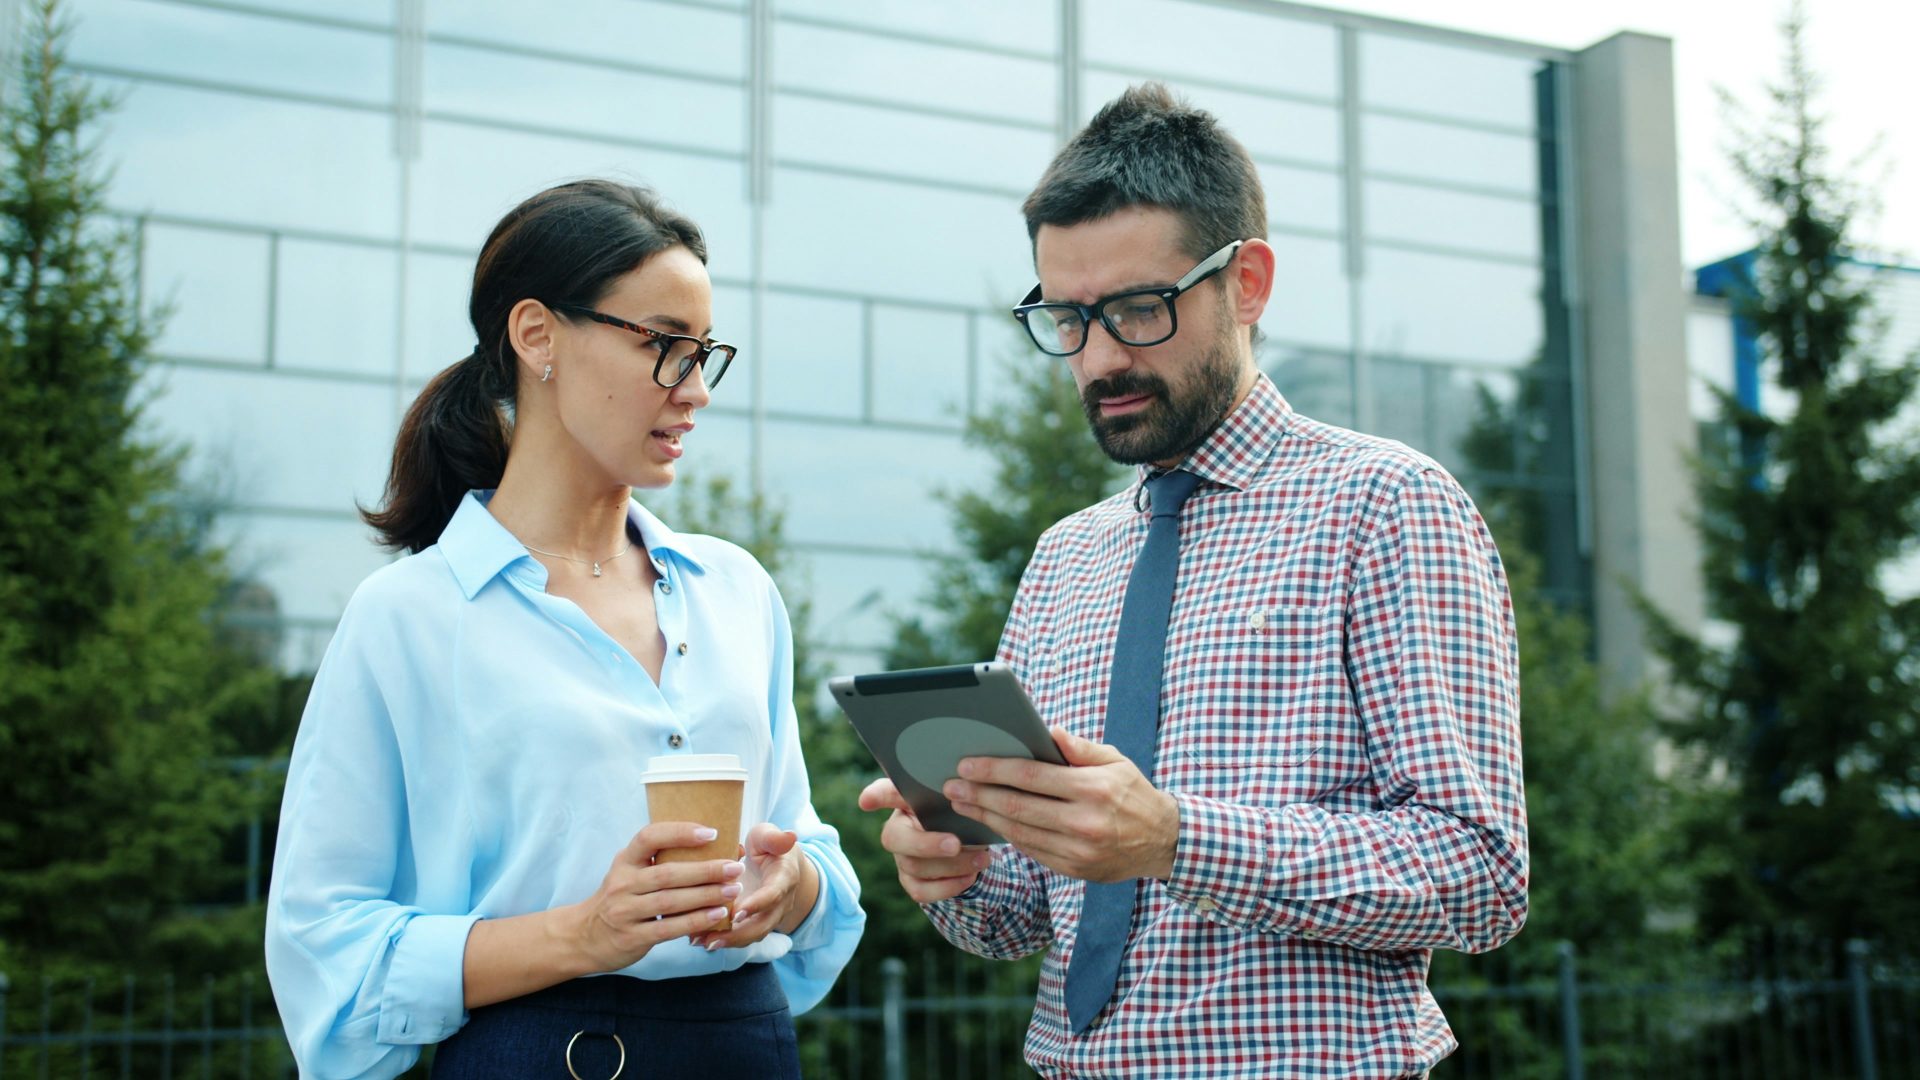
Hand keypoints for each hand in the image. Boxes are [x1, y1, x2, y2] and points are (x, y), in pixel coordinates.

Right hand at [568, 822, 744, 973]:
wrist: (583, 937)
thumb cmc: (620, 898)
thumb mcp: (630, 873)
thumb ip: (660, 862)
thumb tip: (713, 846)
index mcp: (624, 861)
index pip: (649, 837)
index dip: (680, 832)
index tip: (711, 832)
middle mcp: (622, 883)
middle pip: (668, 873)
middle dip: (705, 870)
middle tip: (734, 867)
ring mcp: (625, 911)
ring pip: (670, 901)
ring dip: (706, 895)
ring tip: (733, 890)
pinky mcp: (631, 937)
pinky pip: (668, 928)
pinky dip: (695, 921)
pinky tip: (717, 915)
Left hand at [690, 823, 818, 950]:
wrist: (780, 864)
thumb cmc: (768, 846)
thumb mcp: (768, 836)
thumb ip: (774, 837)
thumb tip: (789, 835)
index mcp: (784, 878)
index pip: (773, 895)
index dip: (756, 905)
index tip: (735, 913)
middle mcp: (780, 903)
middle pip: (763, 924)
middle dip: (737, 934)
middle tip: (712, 938)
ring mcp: (769, 916)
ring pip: (752, 935)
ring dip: (727, 941)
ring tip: (700, 942)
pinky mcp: (755, 922)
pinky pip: (742, 936)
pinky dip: (721, 939)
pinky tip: (698, 939)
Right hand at [858, 777, 993, 902]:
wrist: (974, 844)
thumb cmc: (963, 814)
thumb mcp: (963, 800)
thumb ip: (959, 794)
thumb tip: (967, 793)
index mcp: (907, 801)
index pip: (886, 793)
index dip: (875, 797)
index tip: (866, 801)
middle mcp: (898, 828)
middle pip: (896, 839)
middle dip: (927, 844)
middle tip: (956, 844)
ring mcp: (901, 857)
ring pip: (914, 866)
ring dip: (952, 865)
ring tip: (981, 859)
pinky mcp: (911, 882)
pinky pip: (921, 891)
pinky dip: (949, 886)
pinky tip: (970, 877)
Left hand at [942, 727, 1179, 883]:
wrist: (1163, 842)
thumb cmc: (1134, 793)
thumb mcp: (1116, 761)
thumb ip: (1081, 748)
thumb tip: (1049, 732)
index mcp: (1093, 789)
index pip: (1032, 776)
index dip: (995, 769)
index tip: (967, 763)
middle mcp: (1084, 822)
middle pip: (1018, 806)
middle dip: (979, 794)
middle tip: (951, 785)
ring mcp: (1078, 850)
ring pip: (1019, 832)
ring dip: (985, 817)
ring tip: (962, 802)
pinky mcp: (1075, 869)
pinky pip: (1032, 850)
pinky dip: (1007, 835)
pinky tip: (990, 822)